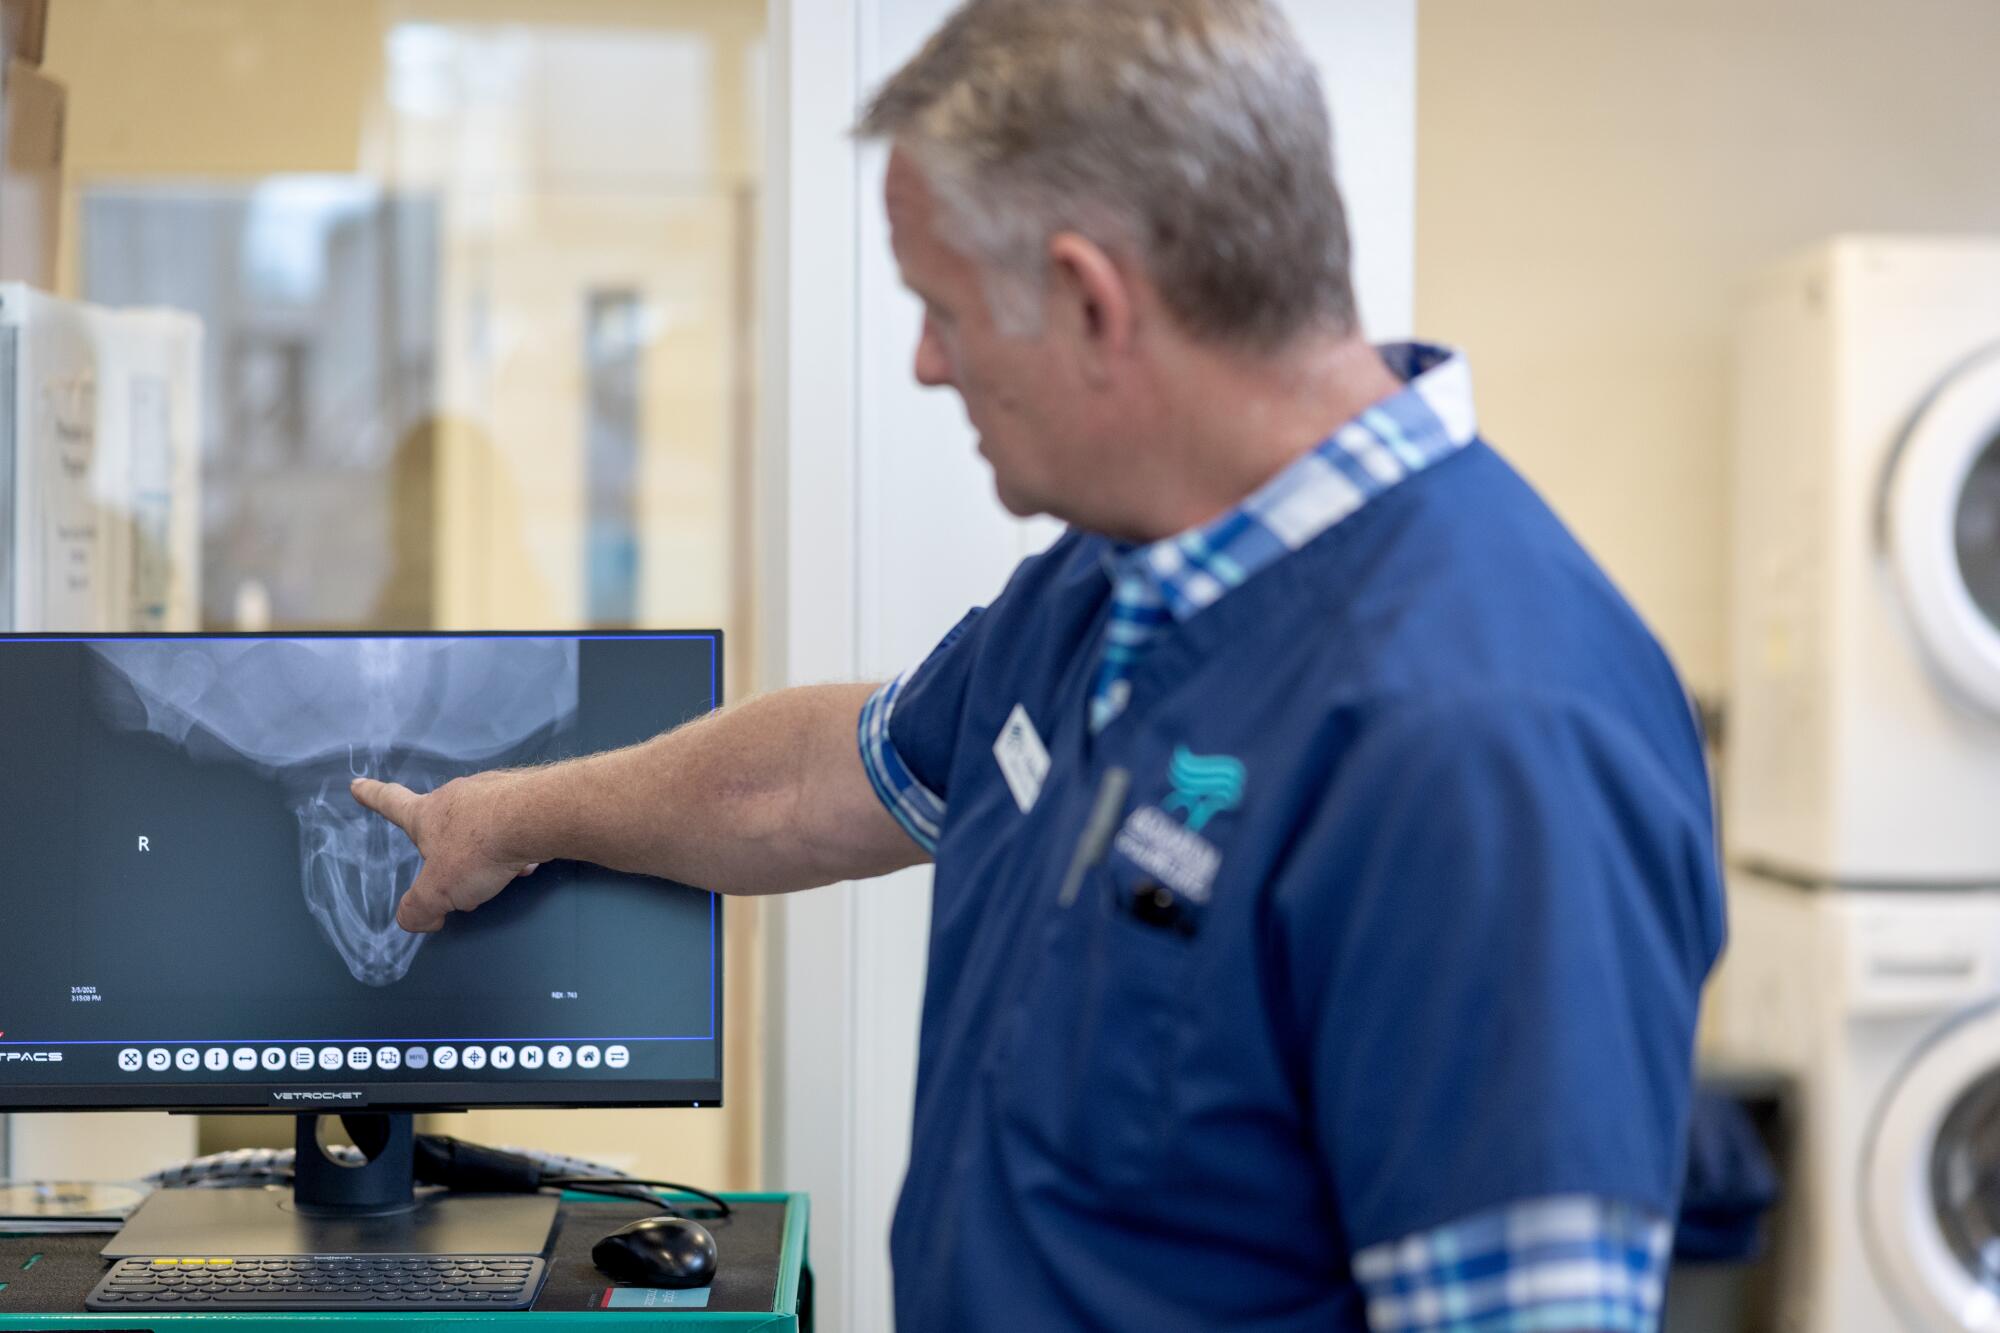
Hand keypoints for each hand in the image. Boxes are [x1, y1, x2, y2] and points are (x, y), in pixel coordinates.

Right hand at [349, 772, 540, 932]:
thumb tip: (415, 919)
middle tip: (463, 876)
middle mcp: (457, 795)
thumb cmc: (477, 851)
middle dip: (451, 850)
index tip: (358, 783)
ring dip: (487, 851)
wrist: (537, 818)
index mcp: (427, 814)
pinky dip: (517, 845)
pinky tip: (527, 862)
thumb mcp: (438, 892)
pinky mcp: (525, 794)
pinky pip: (514, 825)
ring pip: (483, 826)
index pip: (391, 802)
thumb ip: (418, 909)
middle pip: (445, 823)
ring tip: (501, 873)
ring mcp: (492, 790)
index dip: (372, 796)